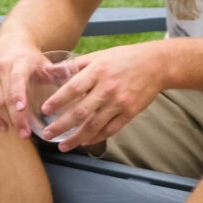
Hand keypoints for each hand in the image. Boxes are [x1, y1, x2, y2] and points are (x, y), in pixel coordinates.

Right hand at [0, 37, 51, 138]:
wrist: (10, 42)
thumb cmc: (31, 57)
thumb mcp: (44, 62)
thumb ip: (56, 76)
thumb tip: (74, 91)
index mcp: (18, 62)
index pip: (16, 80)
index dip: (18, 95)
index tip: (22, 110)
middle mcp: (1, 68)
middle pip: (5, 97)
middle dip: (16, 118)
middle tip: (26, 134)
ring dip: (7, 120)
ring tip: (20, 133)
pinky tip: (4, 128)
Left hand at [37, 40, 166, 151]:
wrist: (157, 64)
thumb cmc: (124, 58)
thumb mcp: (98, 56)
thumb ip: (72, 65)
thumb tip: (47, 71)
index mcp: (98, 71)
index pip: (74, 88)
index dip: (58, 100)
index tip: (45, 110)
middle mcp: (108, 88)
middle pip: (81, 111)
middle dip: (62, 126)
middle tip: (47, 135)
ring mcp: (120, 103)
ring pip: (94, 125)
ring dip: (77, 138)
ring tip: (63, 147)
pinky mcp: (130, 113)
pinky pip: (110, 129)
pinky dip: (96, 138)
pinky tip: (84, 142)